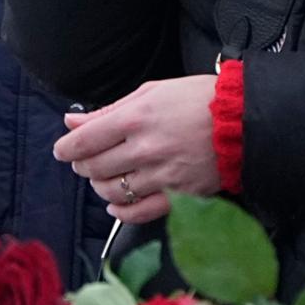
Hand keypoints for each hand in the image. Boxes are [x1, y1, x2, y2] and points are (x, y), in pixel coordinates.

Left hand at [53, 75, 221, 222]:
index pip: (84, 140)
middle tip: (85, 160)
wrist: (242, 120)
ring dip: (100, 186)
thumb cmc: (197, 99)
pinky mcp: (179, 196)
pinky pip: (138, 212)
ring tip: (105, 176)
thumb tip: (72, 122)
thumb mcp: (150, 92)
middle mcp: (145, 148)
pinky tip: (117, 204)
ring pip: (112, 192)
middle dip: (82, 165)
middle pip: (94, 168)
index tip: (62, 150)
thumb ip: (108, 110)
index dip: (66, 148)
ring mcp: (162, 175)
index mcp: (135, 118)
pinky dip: (121, 212)